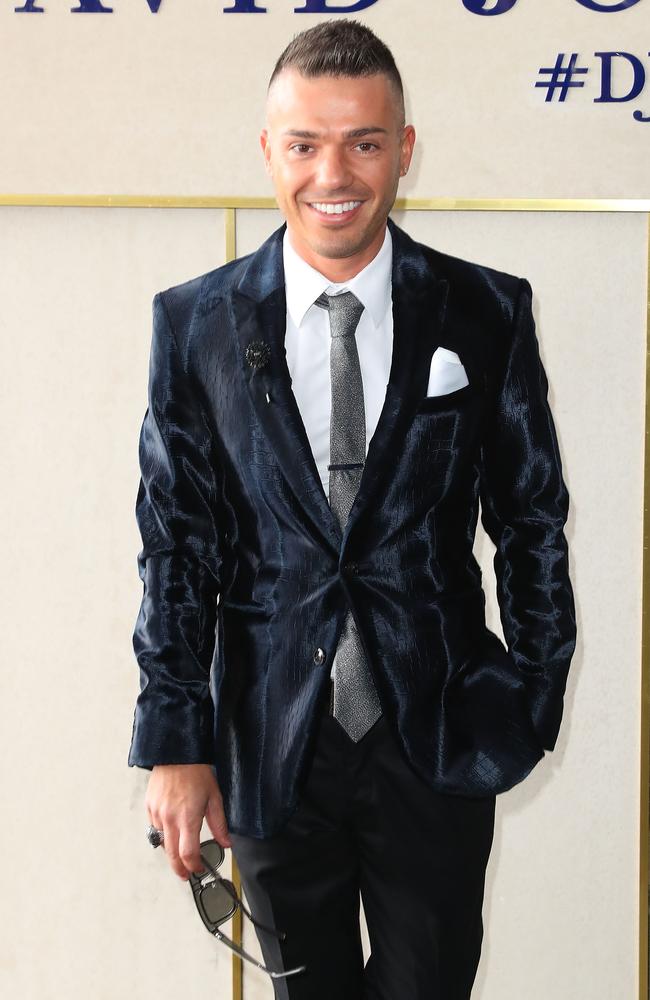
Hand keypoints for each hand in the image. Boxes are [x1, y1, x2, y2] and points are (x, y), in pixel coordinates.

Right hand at [145, 763, 231, 879]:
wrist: (177, 753)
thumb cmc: (196, 771)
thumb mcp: (214, 797)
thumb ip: (219, 823)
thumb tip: (226, 842)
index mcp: (187, 817)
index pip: (188, 854)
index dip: (193, 866)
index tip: (198, 868)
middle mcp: (170, 818)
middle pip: (171, 855)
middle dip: (179, 868)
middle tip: (185, 874)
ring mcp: (157, 813)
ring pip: (162, 842)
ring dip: (171, 850)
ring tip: (180, 851)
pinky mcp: (149, 807)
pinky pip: (154, 828)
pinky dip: (163, 833)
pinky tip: (171, 830)